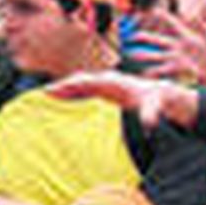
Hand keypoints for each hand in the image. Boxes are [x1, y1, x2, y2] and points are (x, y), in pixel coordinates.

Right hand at [46, 70, 195, 129]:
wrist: (161, 95)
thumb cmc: (156, 100)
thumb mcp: (155, 107)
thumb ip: (151, 114)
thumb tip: (149, 123)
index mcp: (114, 83)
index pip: (88, 82)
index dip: (71, 85)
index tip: (56, 89)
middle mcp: (107, 81)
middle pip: (80, 81)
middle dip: (63, 85)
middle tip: (44, 92)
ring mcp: (105, 85)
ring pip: (80, 85)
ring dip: (65, 90)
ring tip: (47, 97)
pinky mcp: (105, 92)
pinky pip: (85, 91)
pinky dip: (73, 94)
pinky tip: (62, 101)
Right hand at [135, 9, 205, 84]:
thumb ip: (205, 29)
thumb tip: (199, 18)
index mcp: (184, 36)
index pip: (171, 24)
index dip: (161, 17)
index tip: (151, 13)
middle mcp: (176, 46)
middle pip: (157, 39)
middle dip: (143, 37)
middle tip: (132, 36)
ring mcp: (174, 57)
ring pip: (155, 55)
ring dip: (143, 55)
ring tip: (131, 55)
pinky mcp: (176, 69)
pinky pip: (162, 70)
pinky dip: (153, 72)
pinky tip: (144, 74)